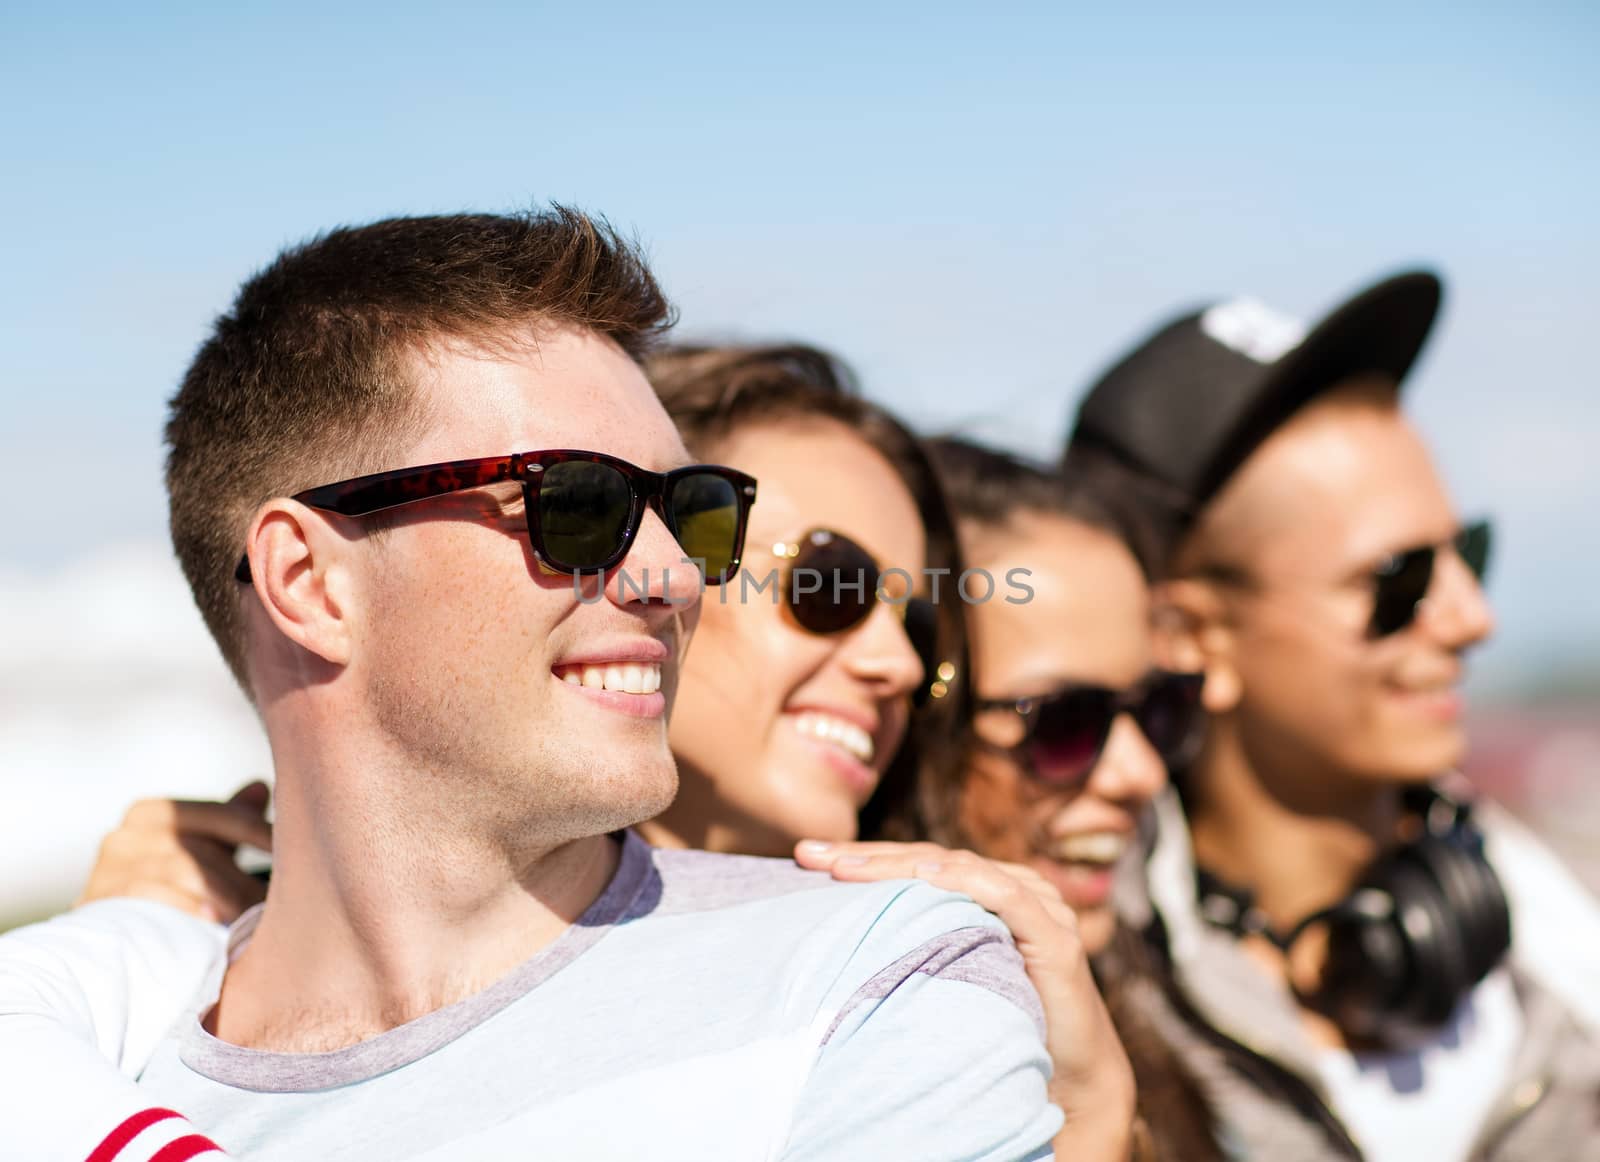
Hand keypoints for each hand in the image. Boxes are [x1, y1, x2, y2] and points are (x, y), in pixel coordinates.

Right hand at [76, 782, 273, 923]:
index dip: (259, 832)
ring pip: (182, 872)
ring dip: (222, 897)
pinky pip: (151, 897)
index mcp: (152, 813)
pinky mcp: (100, 903)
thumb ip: (228, 820)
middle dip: (242, 878)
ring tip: (251, 917)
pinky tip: (214, 925)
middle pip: (201, 848)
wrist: (107, 939)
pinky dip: (187, 908)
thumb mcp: (199, 850)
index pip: (219, 815)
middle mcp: (125, 835)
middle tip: (276, 901)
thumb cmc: (166, 887)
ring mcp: (107, 869)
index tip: (292, 849)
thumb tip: (262, 786)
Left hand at [795, 839, 1137, 1159]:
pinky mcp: (1057, 938)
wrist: (1071, 1077)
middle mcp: (1010, 888)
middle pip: (929, 860)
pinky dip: (968, 881)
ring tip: (847, 866)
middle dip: (865, 855)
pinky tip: (929, 876)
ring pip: (960, 869)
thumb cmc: (1002, 1025)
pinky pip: (1009, 897)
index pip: (914, 864)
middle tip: (808, 854)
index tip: (803, 857)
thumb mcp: (945, 977)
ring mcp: (1038, 907)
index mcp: (982, 893)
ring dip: (901, 864)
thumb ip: (913, 948)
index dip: (862, 857)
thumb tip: (837, 941)